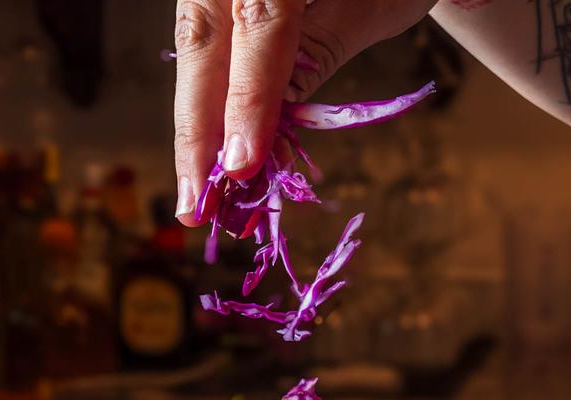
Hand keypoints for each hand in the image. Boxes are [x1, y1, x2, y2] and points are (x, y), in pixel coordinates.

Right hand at [173, 0, 438, 225]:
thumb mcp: (377, 1)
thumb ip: (321, 49)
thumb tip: (269, 129)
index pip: (260, 23)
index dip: (249, 99)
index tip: (242, 165)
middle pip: (204, 42)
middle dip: (198, 133)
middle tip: (194, 208)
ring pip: (194, 48)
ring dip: (194, 129)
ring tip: (194, 196)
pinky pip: (203, 47)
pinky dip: (207, 107)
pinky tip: (207, 155)